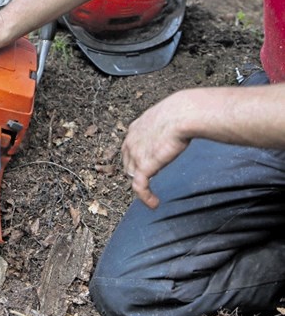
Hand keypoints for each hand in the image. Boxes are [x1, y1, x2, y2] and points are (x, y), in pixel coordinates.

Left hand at [121, 92, 191, 207]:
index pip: (130, 147)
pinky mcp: (143, 166)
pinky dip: (145, 197)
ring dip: (142, 185)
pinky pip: (139, 186)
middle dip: (137, 172)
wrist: (184, 114)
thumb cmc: (184, 111)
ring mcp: (135, 154)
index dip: (136, 157)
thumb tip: (186, 123)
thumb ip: (168, 123)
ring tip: (152, 194)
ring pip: (133, 175)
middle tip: (150, 181)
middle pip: (128, 162)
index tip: (146, 165)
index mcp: (136, 128)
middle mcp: (131, 141)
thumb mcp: (169, 114)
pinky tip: (154, 204)